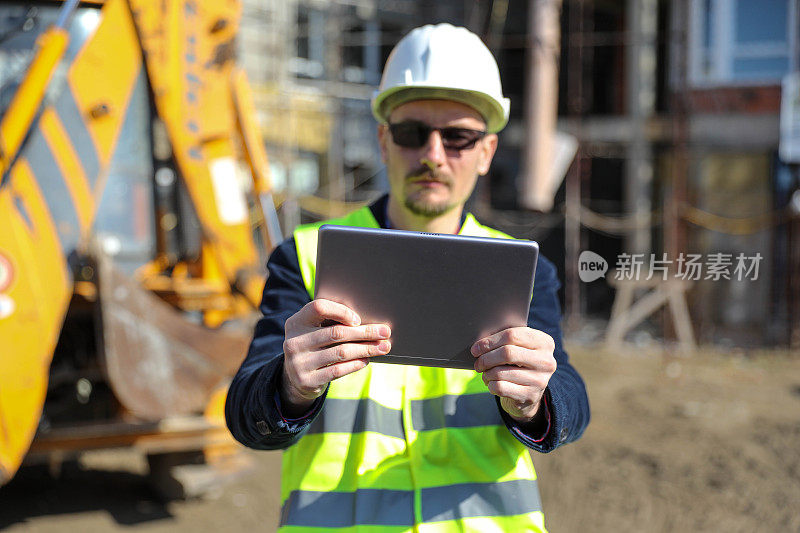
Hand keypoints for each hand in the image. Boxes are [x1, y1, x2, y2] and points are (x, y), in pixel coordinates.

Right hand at [281, 299, 390, 415]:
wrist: (294, 378)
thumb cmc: (313, 347)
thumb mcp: (313, 331)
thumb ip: (330, 322)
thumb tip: (368, 320)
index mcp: (296, 322)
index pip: (319, 307)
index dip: (341, 311)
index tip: (359, 319)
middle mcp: (294, 341)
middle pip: (336, 332)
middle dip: (365, 332)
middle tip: (385, 332)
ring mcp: (299, 362)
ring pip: (341, 352)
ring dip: (366, 349)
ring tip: (383, 347)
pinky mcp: (306, 380)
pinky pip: (337, 370)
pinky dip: (355, 364)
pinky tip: (366, 360)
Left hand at [471, 327, 556, 421]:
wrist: (529, 393)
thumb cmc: (519, 364)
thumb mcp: (518, 348)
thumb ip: (505, 341)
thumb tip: (480, 344)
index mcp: (544, 342)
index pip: (512, 335)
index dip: (490, 341)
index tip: (476, 348)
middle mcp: (546, 360)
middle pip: (507, 353)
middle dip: (486, 358)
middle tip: (478, 363)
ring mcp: (540, 379)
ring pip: (500, 372)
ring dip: (487, 373)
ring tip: (486, 374)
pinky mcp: (530, 396)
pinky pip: (500, 387)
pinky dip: (490, 385)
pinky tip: (492, 384)